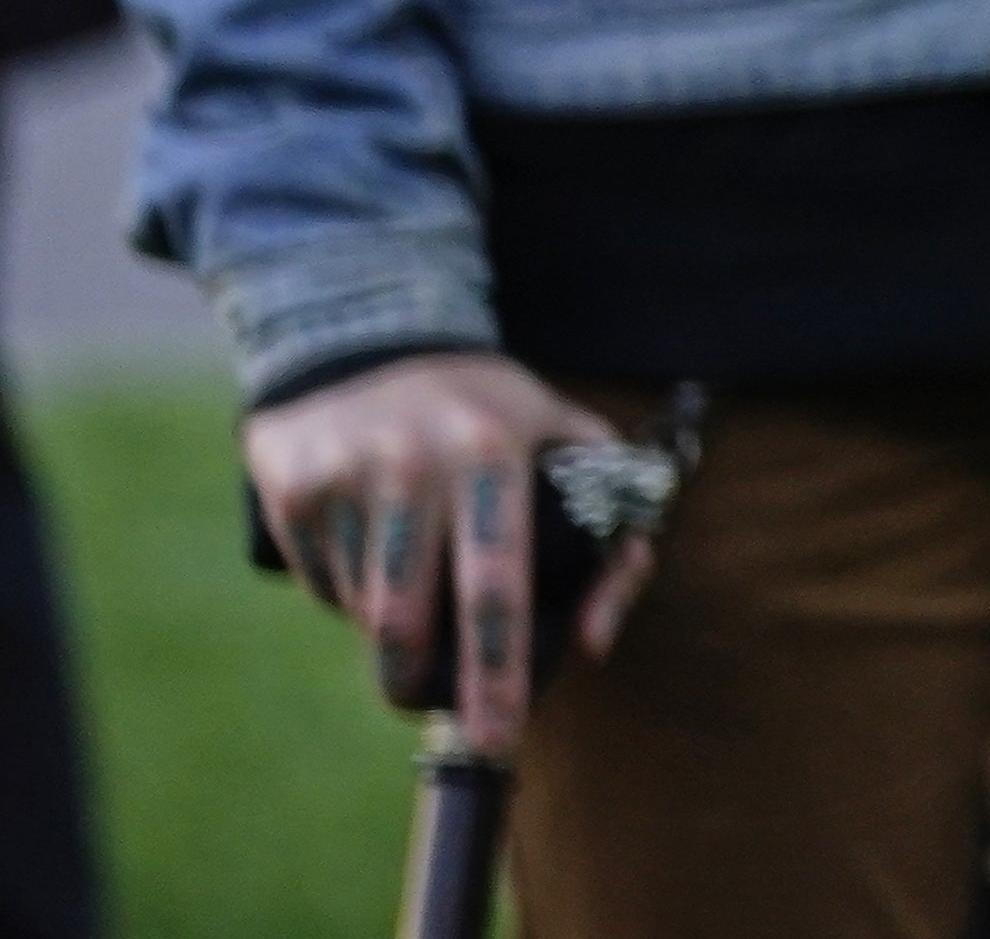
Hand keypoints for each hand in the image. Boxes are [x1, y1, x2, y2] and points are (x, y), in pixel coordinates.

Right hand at [243, 351, 651, 754]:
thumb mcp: (568, 440)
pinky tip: (370, 550)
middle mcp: (414, 466)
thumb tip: (592, 644)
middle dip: (417, 685)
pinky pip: (325, 587)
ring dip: (389, 631)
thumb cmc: (489, 408)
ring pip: (364, 613)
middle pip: (408, 622)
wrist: (370, 334)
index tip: (499, 738)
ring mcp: (346, 478)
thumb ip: (612, 539)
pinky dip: (351, 594)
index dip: (497, 674)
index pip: (496, 586)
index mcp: (492, 452)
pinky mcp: (293, 491)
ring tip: (412, 588)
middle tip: (428, 702)